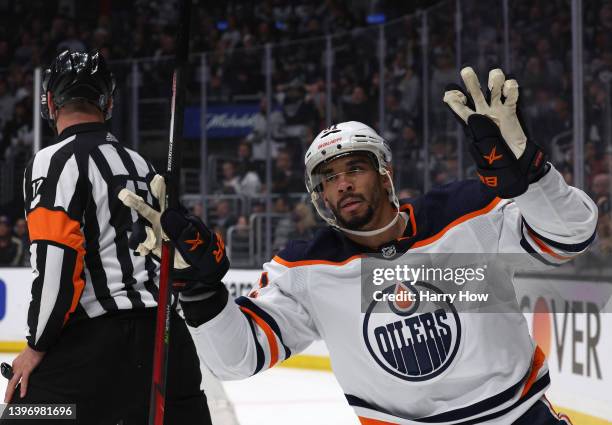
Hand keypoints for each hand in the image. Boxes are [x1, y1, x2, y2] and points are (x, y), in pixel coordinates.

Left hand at [4, 346, 44, 401]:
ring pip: (13, 383)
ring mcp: (21, 369)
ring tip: (8, 400)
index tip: (11, 390)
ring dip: (10, 393)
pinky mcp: (27, 369)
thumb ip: (25, 362)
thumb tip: (29, 366)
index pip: (12, 377)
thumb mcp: (27, 356)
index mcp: (16, 364)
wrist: (37, 344)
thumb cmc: (34, 349)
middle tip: (6, 400)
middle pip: (10, 382)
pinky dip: (23, 388)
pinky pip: (24, 381)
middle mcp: (16, 367)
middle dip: (8, 392)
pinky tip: (22, 395)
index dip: (11, 385)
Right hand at [118, 175, 228, 299]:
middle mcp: (163, 222)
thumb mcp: (193, 239)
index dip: (159, 188)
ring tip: (151, 245)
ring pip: (140, 229)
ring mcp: (156, 234)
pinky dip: (142, 246)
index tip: (155, 179)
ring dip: (142, 235)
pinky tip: (147, 251)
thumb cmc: (200, 250)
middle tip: (123, 194)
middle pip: (146, 210)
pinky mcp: (152, 246)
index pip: (166, 199)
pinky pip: (140, 243)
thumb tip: (165, 214)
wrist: (198, 270)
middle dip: (134, 202)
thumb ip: (180, 228)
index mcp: (175, 216)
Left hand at [444, 67, 547, 197]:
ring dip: (494, 79)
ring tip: (496, 81)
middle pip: (474, 93)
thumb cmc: (496, 158)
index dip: (454, 101)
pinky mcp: (511, 110)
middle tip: (466, 71)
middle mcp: (483, 113)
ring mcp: (497, 110)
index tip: (449, 95)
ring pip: (493, 88)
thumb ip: (479, 131)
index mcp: (472, 123)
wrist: (515, 162)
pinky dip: (511, 88)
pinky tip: (510, 88)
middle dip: (470, 81)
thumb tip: (475, 114)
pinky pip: (511, 94)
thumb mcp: (484, 147)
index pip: (460, 108)